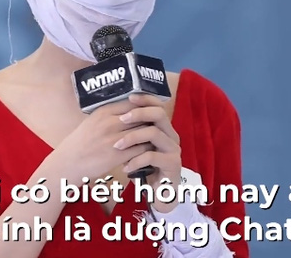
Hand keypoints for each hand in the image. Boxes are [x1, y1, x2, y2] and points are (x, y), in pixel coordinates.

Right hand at [49, 99, 152, 182]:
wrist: (69, 162)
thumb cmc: (82, 141)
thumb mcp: (94, 120)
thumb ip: (112, 113)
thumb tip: (132, 107)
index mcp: (105, 111)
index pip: (134, 102)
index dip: (146, 106)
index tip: (153, 110)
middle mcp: (110, 122)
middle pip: (142, 116)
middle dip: (152, 120)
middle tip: (160, 124)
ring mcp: (114, 139)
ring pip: (144, 132)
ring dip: (152, 135)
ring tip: (157, 137)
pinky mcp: (117, 155)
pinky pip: (141, 149)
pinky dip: (148, 149)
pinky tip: (150, 150)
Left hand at [114, 93, 181, 212]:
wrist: (159, 194)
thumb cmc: (145, 169)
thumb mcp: (137, 148)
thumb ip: (133, 132)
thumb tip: (115, 112)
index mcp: (164, 129)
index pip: (158, 106)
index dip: (145, 99)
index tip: (129, 97)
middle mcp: (172, 136)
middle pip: (159, 114)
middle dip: (139, 114)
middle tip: (121, 120)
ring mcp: (174, 150)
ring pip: (154, 134)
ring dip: (132, 138)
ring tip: (117, 146)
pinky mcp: (173, 164)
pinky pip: (152, 156)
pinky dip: (136, 160)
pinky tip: (125, 167)